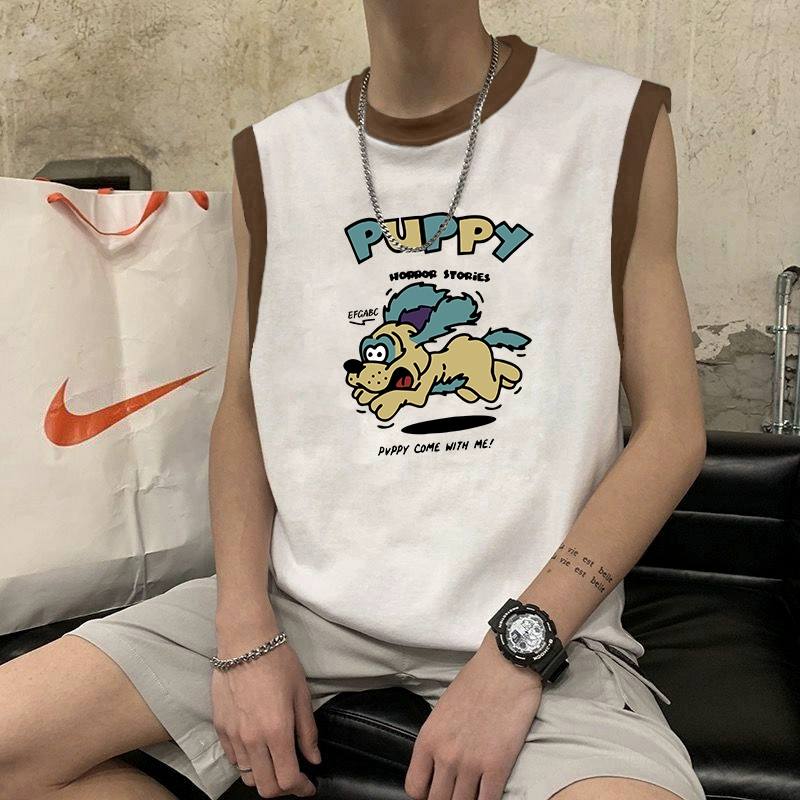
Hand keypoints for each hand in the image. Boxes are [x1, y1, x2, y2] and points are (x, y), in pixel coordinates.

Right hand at [211, 636, 321, 796]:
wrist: (246, 642)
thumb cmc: (278, 663)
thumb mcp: (301, 695)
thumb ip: (307, 731)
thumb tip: (314, 759)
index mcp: (277, 731)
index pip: (288, 780)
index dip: (301, 789)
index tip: (308, 786)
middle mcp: (252, 739)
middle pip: (265, 787)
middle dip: (282, 789)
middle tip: (294, 777)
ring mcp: (233, 735)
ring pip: (247, 776)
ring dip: (263, 777)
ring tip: (274, 762)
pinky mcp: (220, 728)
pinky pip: (233, 758)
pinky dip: (247, 762)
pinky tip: (257, 747)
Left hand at [404, 637, 542, 799]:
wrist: (505, 667)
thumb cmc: (475, 682)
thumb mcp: (443, 709)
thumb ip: (438, 739)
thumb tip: (438, 764)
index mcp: (428, 739)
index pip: (414, 787)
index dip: (424, 795)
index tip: (435, 791)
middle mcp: (445, 755)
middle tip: (457, 792)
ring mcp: (471, 763)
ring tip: (473, 792)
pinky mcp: (498, 765)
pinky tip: (490, 793)